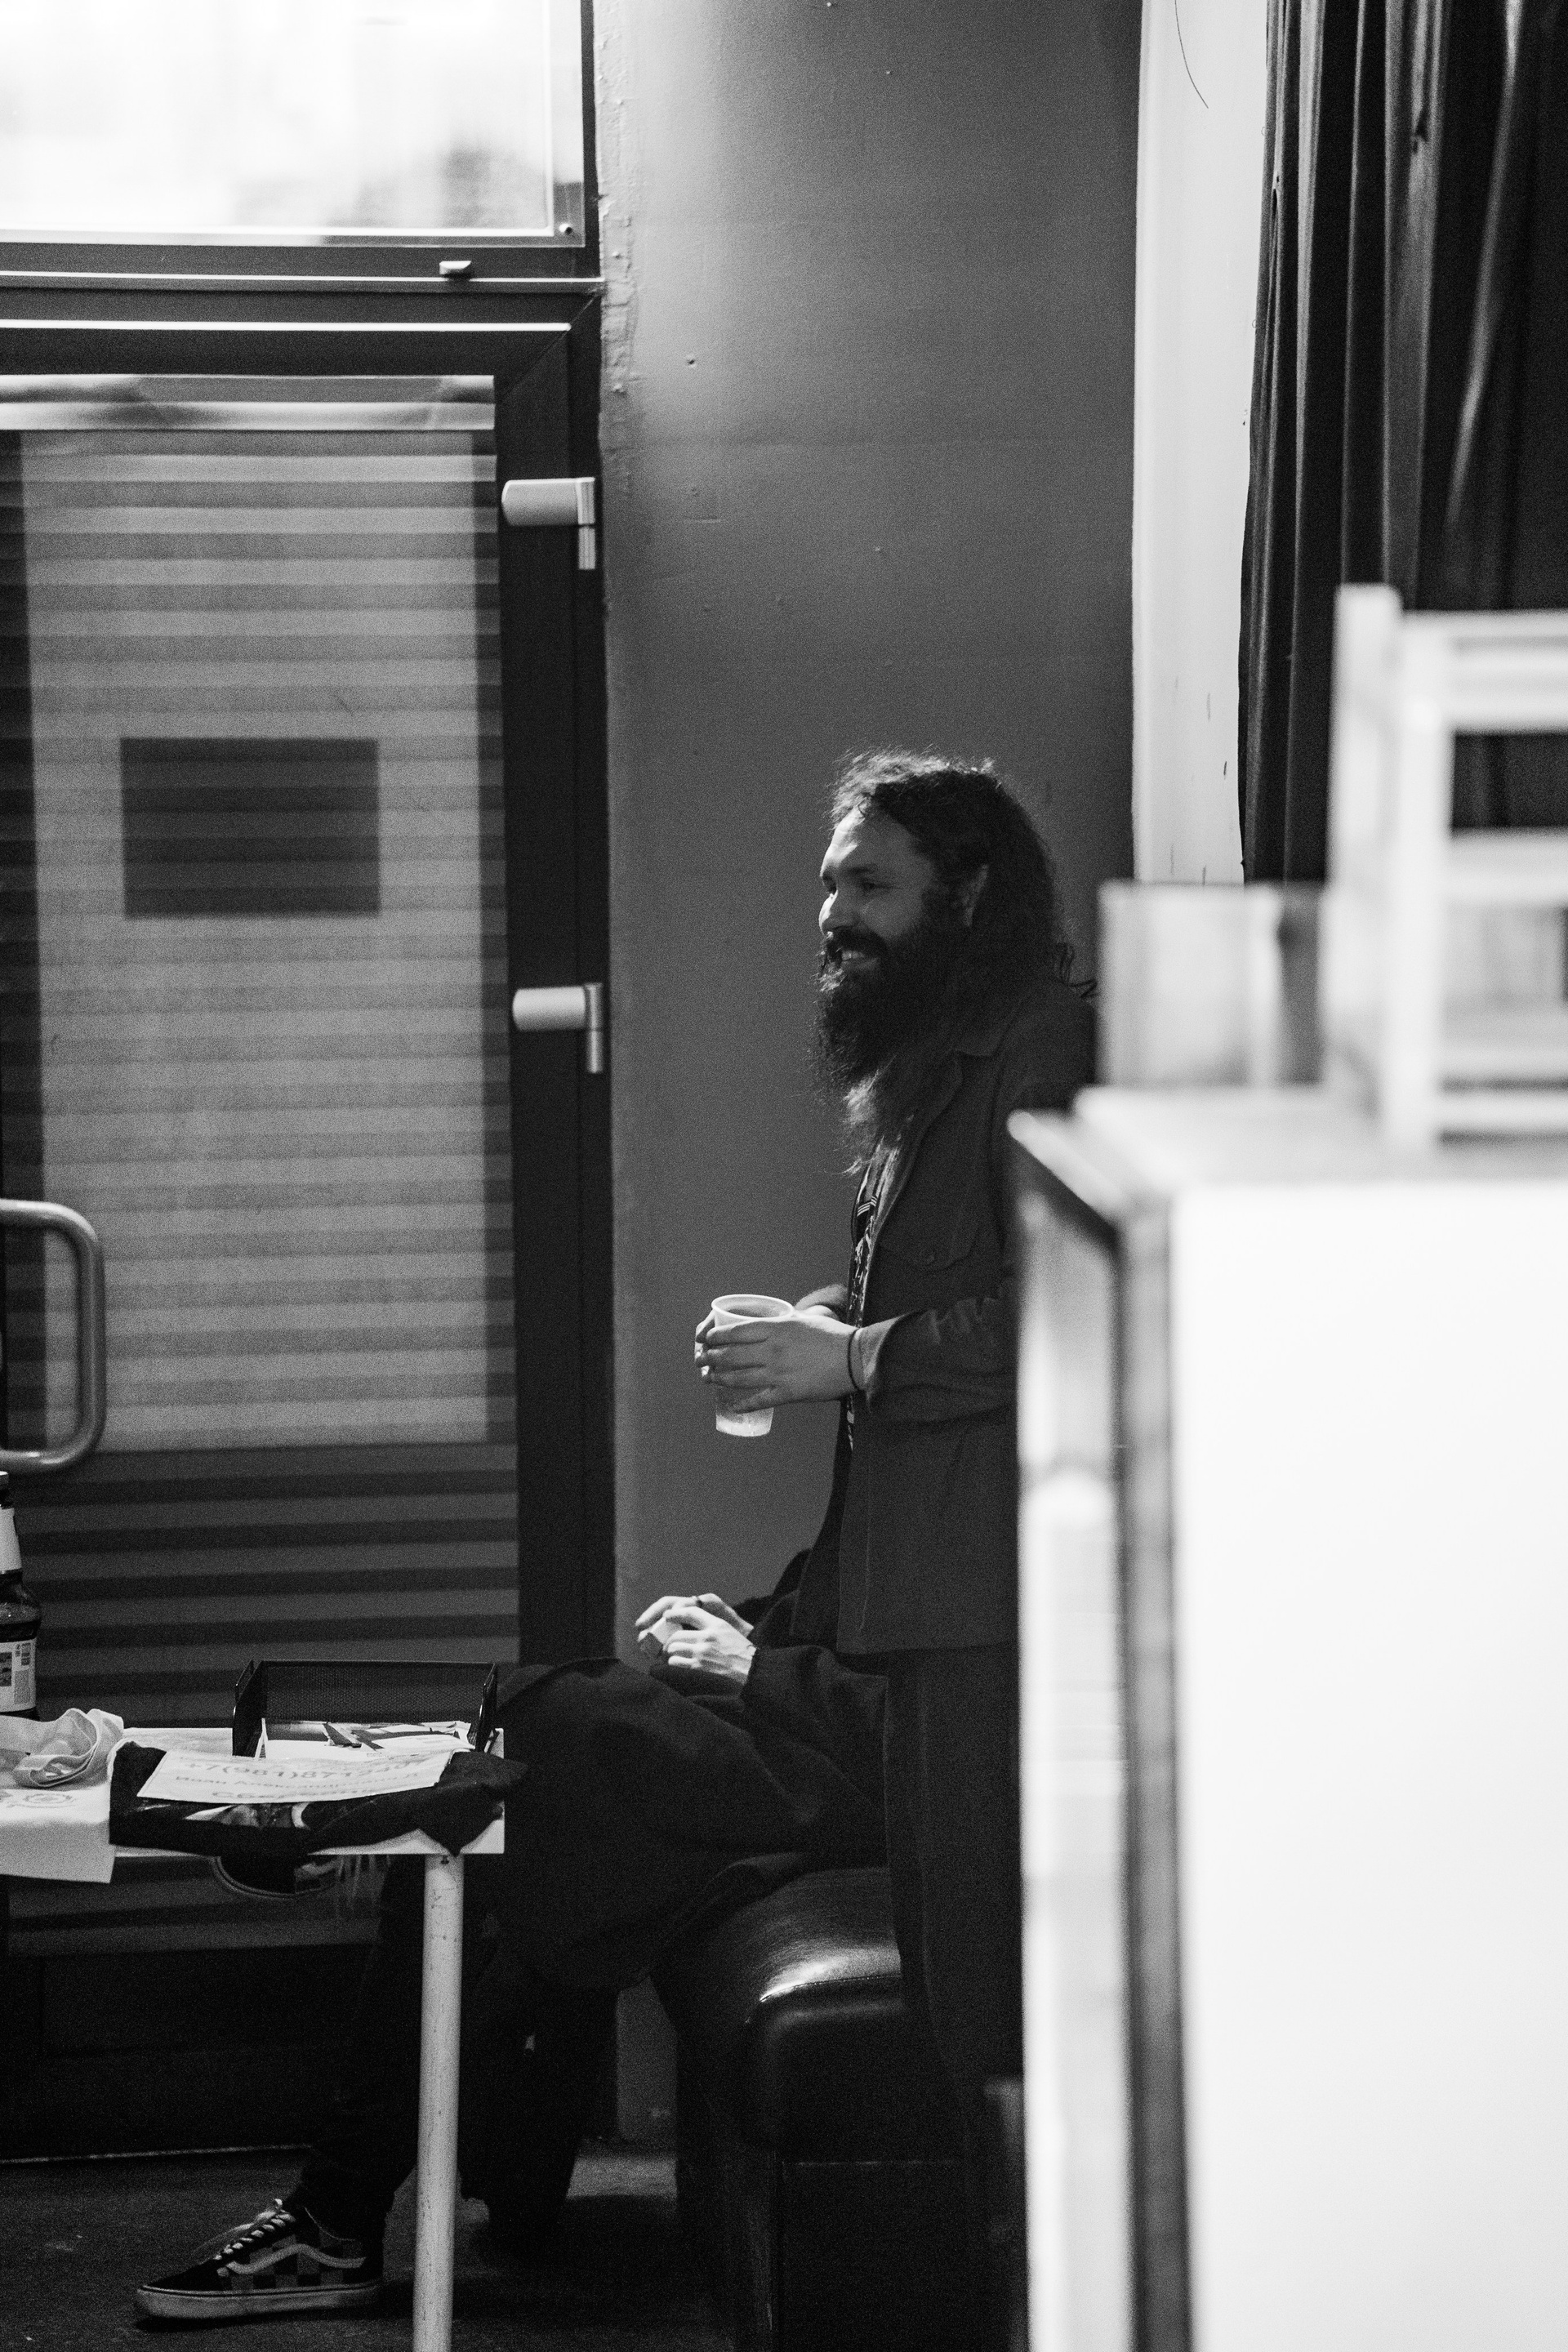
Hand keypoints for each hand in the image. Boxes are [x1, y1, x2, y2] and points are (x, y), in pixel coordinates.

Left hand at [635, 1597, 755, 1687]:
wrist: (752, 1671)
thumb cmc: (742, 1652)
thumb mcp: (729, 1631)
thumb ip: (710, 1627)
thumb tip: (690, 1626)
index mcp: (716, 1625)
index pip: (691, 1612)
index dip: (676, 1613)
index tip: (667, 1616)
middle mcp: (708, 1637)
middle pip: (677, 1635)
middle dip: (670, 1641)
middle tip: (668, 1645)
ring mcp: (702, 1653)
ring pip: (674, 1649)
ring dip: (671, 1653)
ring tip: (674, 1656)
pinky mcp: (698, 1667)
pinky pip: (676, 1663)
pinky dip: (675, 1663)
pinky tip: (679, 1665)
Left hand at [694, 1307, 855, 1412]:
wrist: (855, 1358)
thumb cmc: (833, 1335)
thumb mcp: (804, 1320)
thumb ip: (783, 1322)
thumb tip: (769, 1323)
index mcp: (776, 1329)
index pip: (736, 1332)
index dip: (716, 1336)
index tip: (706, 1339)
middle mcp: (773, 1351)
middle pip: (732, 1355)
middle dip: (711, 1358)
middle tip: (701, 1360)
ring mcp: (778, 1373)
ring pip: (739, 1378)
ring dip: (720, 1379)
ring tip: (709, 1378)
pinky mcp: (788, 1393)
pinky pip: (759, 1400)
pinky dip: (744, 1404)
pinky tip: (734, 1406)